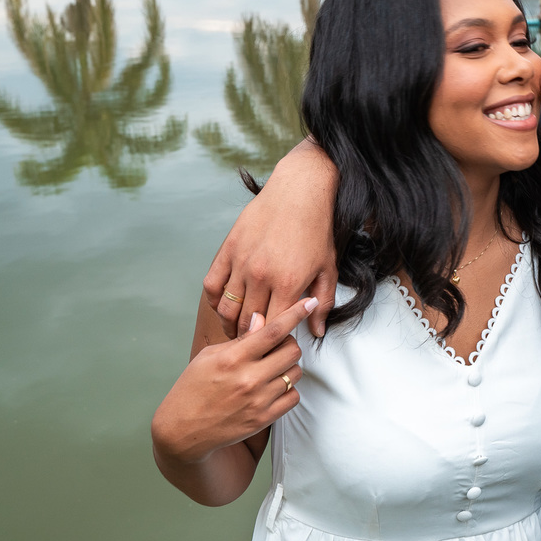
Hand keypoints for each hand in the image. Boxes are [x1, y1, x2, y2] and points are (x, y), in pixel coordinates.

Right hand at [152, 297, 316, 464]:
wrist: (183, 430)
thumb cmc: (193, 388)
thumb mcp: (209, 356)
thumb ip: (240, 339)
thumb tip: (262, 319)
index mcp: (233, 358)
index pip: (273, 331)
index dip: (295, 314)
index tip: (309, 302)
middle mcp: (249, 378)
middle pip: (292, 351)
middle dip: (289, 344)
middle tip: (277, 348)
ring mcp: (258, 400)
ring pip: (295, 373)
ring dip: (288, 367)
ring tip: (271, 369)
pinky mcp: (264, 419)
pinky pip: (293, 397)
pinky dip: (288, 390)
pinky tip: (272, 388)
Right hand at [203, 139, 339, 338]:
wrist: (298, 193)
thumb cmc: (316, 231)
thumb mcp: (328, 269)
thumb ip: (323, 303)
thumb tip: (318, 332)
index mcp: (288, 283)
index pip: (272, 328)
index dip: (272, 343)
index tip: (274, 348)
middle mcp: (261, 275)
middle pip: (247, 322)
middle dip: (250, 339)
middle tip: (254, 346)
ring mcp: (241, 262)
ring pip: (226, 308)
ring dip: (230, 325)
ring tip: (237, 332)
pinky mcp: (228, 250)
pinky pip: (212, 285)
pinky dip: (215, 302)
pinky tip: (224, 307)